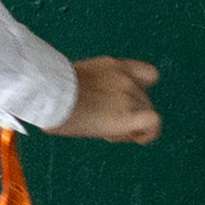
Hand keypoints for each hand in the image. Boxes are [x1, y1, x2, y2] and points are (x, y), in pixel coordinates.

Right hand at [47, 57, 161, 143]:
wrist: (50, 93)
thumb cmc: (50, 89)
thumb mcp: (75, 79)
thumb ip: (90, 88)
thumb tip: (82, 103)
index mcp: (113, 66)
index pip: (147, 75)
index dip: (140, 92)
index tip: (120, 103)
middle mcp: (126, 78)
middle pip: (144, 101)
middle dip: (130, 115)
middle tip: (105, 125)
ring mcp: (129, 96)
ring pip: (146, 114)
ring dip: (130, 127)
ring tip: (106, 132)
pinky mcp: (128, 116)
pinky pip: (153, 124)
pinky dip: (147, 134)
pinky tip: (134, 138)